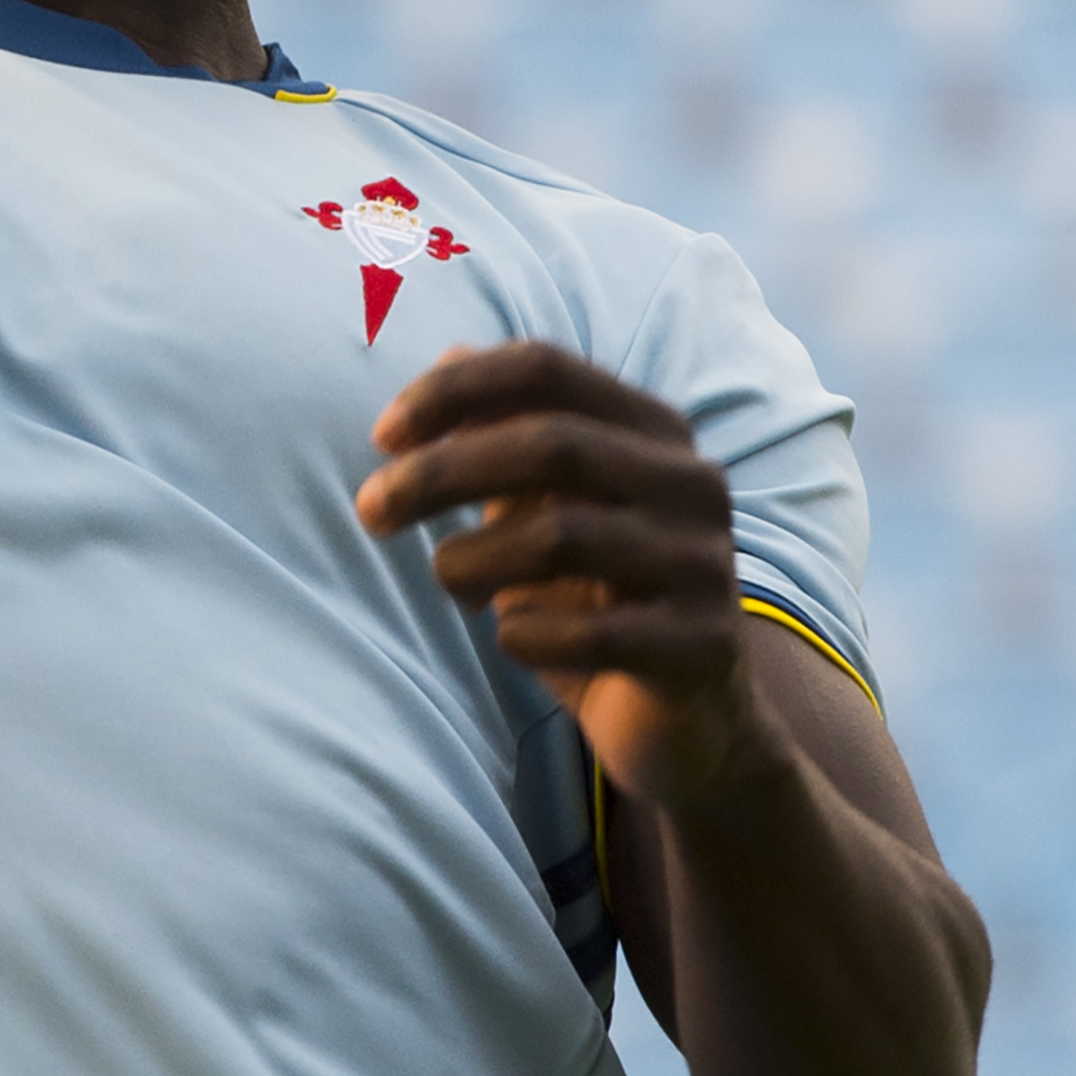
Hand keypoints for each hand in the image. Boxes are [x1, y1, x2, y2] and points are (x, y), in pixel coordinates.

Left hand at [356, 341, 768, 813]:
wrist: (690, 722)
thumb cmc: (595, 599)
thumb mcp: (546, 510)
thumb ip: (506, 435)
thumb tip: (448, 353)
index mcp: (654, 430)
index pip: (546, 369)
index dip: (455, 391)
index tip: (382, 436)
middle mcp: (692, 482)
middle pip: (550, 442)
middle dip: (441, 472)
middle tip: (371, 509)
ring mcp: (705, 564)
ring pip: (562, 534)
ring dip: (474, 560)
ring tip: (449, 583)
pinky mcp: (702, 645)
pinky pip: (590, 631)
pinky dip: (526, 633)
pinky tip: (511, 638)